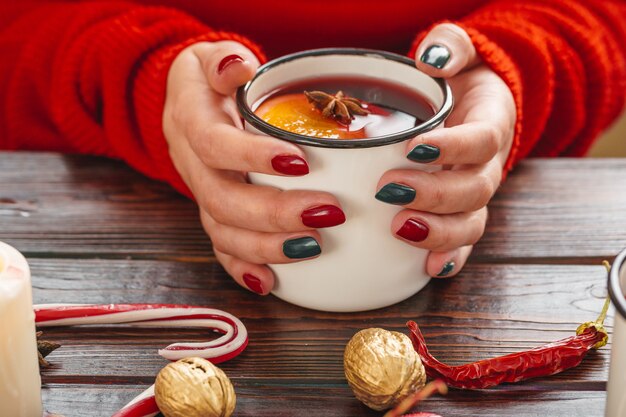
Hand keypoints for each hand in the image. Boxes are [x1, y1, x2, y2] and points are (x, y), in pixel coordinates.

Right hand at [163, 41, 345, 294]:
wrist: (187, 103)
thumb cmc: (211, 79)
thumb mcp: (213, 56)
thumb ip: (224, 59)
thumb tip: (237, 67)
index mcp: (190, 121)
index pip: (213, 144)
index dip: (251, 157)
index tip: (300, 162)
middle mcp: (191, 164)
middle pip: (222, 199)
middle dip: (274, 212)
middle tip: (327, 213)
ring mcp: (201, 193)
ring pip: (222, 230)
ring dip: (267, 246)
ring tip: (313, 247)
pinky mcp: (212, 213)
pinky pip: (221, 249)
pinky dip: (244, 269)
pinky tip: (272, 283)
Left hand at [376, 23, 514, 277]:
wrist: (469, 108)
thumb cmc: (457, 83)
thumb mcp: (458, 53)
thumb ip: (451, 47)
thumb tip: (432, 59)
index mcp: (490, 125)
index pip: (480, 140)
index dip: (453, 148)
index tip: (414, 147)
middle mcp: (486, 166)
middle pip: (473, 189)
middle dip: (434, 194)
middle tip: (391, 189)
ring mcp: (474, 195)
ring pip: (469, 222)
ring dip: (439, 233)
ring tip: (401, 230)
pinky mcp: (459, 215)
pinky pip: (461, 243)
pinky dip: (448, 258)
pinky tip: (427, 270)